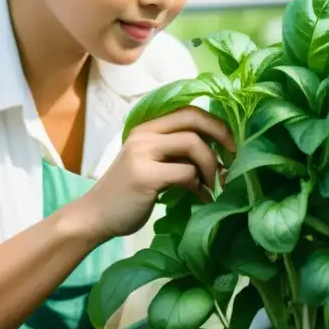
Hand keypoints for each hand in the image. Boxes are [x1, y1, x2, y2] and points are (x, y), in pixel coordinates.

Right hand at [69, 106, 234, 242]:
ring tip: (214, 186)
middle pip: (194, 119)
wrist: (94, 216)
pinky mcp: (145, 175)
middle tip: (234, 158)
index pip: (189, 111)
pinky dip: (200, 186)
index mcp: (147, 128)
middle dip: (222, 136)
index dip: (216, 124)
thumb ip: (176, 153)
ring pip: (193, 144)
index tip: (232, 144)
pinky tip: (201, 197)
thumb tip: (219, 153)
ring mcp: (142, 153)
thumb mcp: (151, 164)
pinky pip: (186, 172)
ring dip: (212, 167)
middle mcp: (144, 134)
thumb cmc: (128, 194)